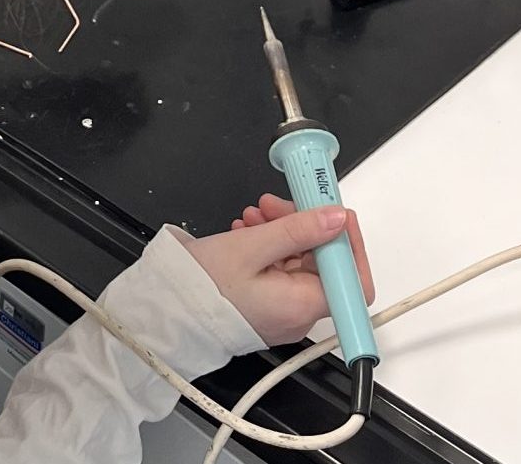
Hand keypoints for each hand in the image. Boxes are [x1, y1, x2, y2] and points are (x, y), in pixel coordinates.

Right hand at [180, 195, 374, 345]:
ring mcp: (283, 312)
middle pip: (324, 265)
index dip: (348, 242)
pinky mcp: (267, 306)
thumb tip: (335, 219)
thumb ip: (298, 230)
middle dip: (305, 227)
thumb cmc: (201, 288)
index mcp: (302, 306)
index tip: (331, 214)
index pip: (353, 279)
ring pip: (300, 264)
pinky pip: (281, 272)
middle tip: (279, 204)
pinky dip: (271, 248)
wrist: (167, 312)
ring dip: (284, 233)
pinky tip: (249, 231)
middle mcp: (298, 315)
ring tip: (255, 216)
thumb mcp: (250, 247)